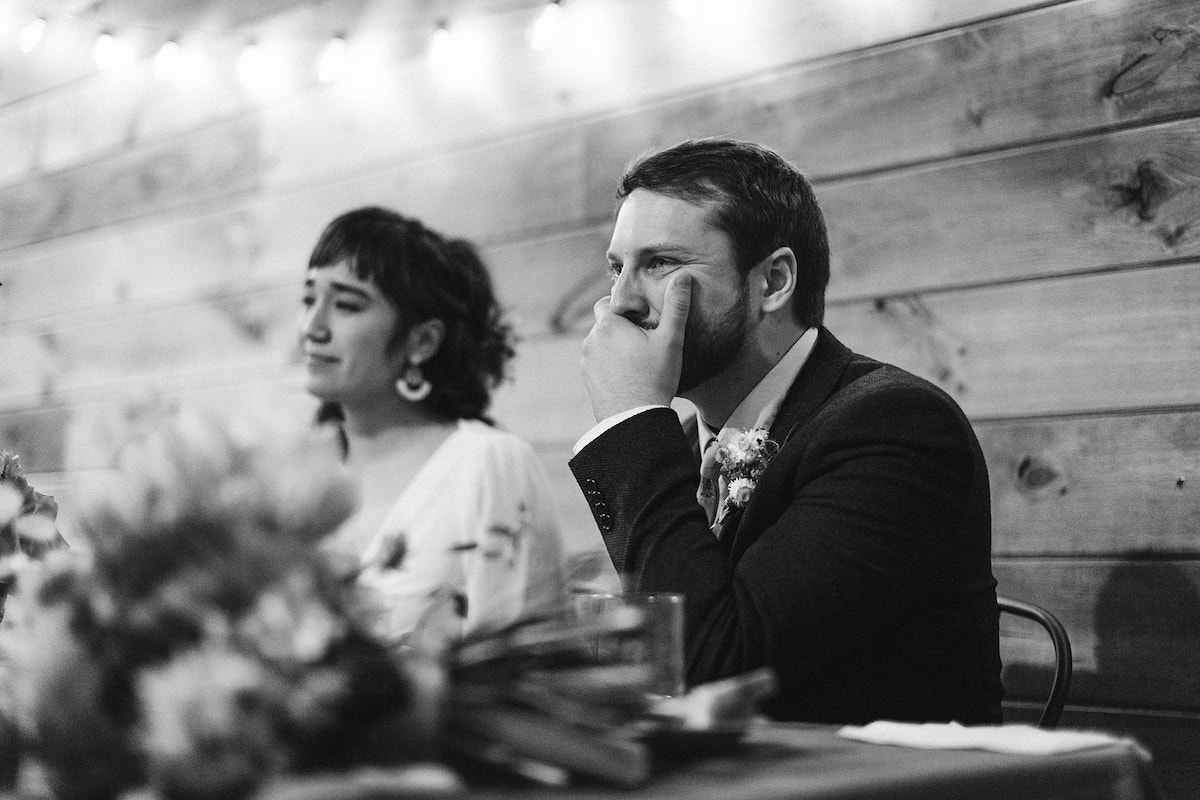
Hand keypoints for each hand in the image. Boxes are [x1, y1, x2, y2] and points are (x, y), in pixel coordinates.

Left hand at [580, 273, 691, 420]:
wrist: (634, 420)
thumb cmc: (654, 378)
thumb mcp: (671, 340)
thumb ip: (676, 307)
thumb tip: (683, 276)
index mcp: (608, 324)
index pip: (609, 301)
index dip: (625, 308)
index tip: (642, 320)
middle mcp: (591, 339)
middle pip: (605, 323)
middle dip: (620, 327)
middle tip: (643, 341)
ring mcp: (586, 360)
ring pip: (600, 343)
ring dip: (614, 346)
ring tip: (637, 361)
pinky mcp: (587, 379)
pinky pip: (598, 362)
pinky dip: (609, 364)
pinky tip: (628, 375)